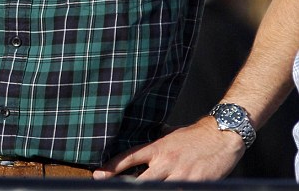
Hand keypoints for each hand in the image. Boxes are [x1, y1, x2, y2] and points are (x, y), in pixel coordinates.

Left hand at [94, 116, 244, 181]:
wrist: (222, 135)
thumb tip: (143, 151)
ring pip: (159, 188)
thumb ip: (156, 145)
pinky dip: (173, 190)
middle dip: (127, 186)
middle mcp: (166, 161)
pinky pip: (180, 190)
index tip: (99, 174)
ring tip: (139, 190)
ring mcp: (182, 173)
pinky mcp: (197, 183)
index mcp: (158, 148)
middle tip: (112, 188)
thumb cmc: (195, 136)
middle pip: (141, 179)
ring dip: (150, 189)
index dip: (112, 167)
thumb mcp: (170, 135)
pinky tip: (169, 190)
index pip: (129, 157)